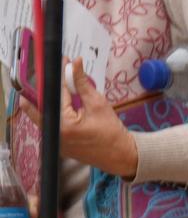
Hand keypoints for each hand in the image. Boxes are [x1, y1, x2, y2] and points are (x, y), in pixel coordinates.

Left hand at [17, 60, 137, 178]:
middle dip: (42, 89)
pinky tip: (57, 105)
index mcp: (64, 124)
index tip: (63, 62)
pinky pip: (47, 125)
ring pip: (39, 116)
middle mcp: (53, 133)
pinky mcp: (55, 144)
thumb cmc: (111, 130)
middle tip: (49, 76)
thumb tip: (76, 63)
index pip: (57, 93)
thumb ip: (82, 83)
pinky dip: (51, 113)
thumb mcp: (98, 104)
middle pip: (37, 106)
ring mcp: (52, 141)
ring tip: (53, 88)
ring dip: (44, 101)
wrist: (119, 154)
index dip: (60, 75)